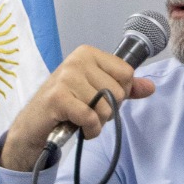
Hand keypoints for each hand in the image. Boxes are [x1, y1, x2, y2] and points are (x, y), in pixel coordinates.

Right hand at [0, 46, 155, 171]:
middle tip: (86, 111)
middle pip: (118, 92)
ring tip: (81, 120)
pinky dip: (90, 130)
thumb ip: (124, 88)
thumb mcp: (96, 92)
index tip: (100, 98)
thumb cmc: (65, 106)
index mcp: (88, 53)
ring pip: (105, 107)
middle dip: (107, 110)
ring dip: (97, 123)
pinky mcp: (58, 98)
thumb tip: (150, 87)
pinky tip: (79, 128)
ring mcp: (66, 77)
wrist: (33, 125)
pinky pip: (91, 117)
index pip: (127, 73)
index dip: (120, 93)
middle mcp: (77, 60)